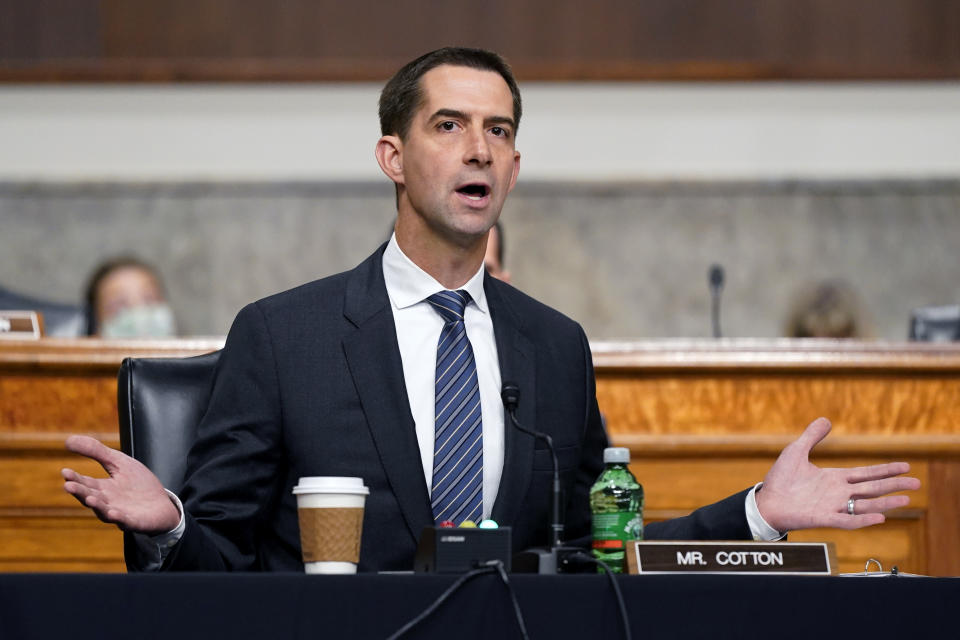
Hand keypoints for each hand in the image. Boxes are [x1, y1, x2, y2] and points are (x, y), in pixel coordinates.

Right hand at [62, 435, 181, 533]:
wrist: (162, 504)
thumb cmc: (138, 483)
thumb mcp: (118, 462)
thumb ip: (96, 451)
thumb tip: (68, 440)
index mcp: (102, 489)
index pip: (84, 483)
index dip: (74, 478)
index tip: (65, 471)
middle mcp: (107, 503)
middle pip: (90, 497)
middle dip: (79, 492)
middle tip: (68, 485)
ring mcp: (119, 513)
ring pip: (104, 511)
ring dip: (96, 506)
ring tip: (89, 498)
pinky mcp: (134, 521)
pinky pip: (125, 521)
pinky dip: (118, 518)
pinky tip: (113, 512)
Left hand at [755, 418, 920, 532]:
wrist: (766, 500)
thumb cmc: (780, 479)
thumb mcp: (796, 451)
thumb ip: (811, 436)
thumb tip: (826, 419)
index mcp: (835, 478)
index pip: (867, 474)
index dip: (885, 469)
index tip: (906, 466)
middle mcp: (839, 493)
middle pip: (872, 488)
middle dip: (894, 485)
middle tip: (917, 483)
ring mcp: (833, 506)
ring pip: (866, 505)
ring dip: (886, 503)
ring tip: (906, 499)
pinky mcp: (824, 518)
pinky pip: (847, 520)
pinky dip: (863, 519)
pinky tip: (880, 517)